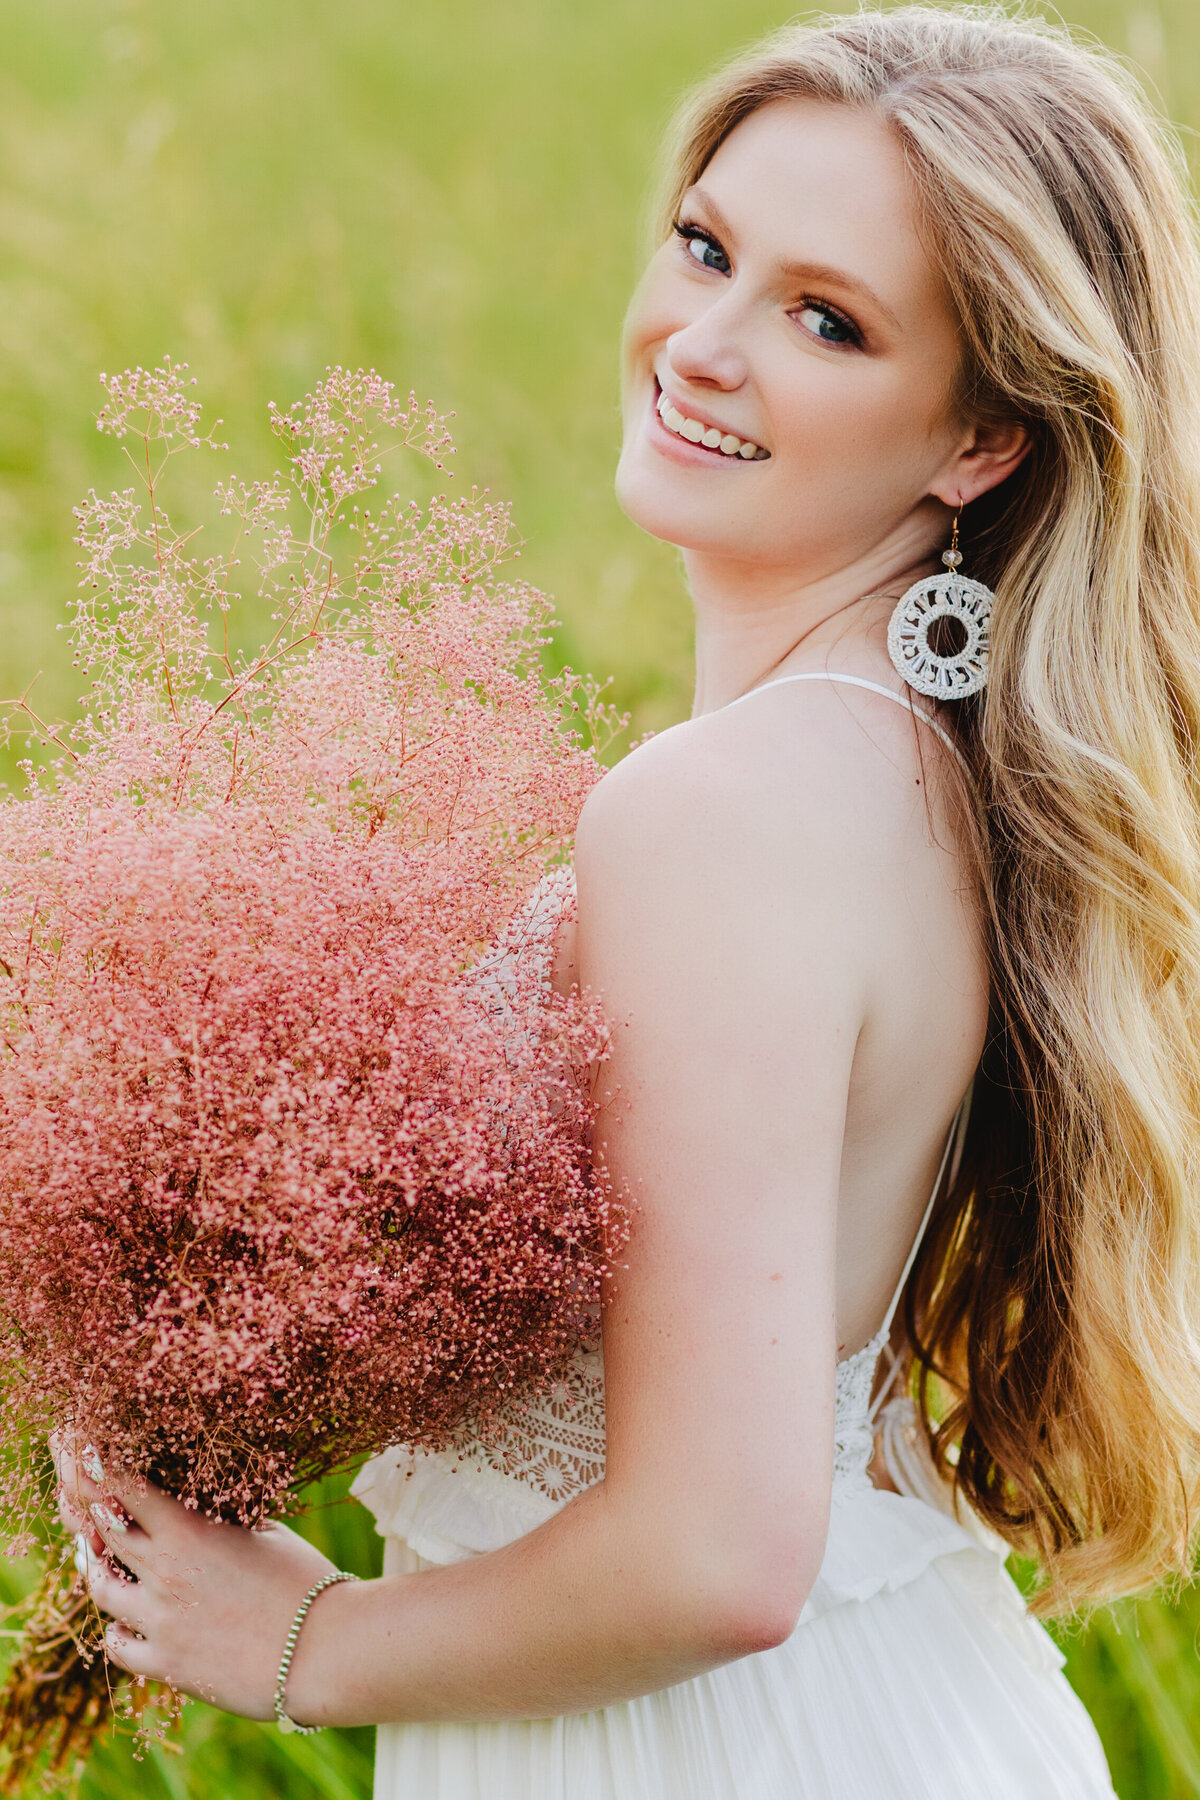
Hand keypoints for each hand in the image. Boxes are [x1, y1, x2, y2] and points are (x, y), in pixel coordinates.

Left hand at [50, 1432, 336, 1718]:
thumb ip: (224, 1520)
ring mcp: (160, 1621)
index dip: (91, 1463)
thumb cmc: (306, 1582)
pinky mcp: (166, 1665)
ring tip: (99, 1558)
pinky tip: (123, 1621)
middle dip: (79, 1504)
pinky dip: (116, 1629)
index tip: (75, 1446)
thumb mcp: (267, 1533)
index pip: (122, 1487)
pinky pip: (118, 1645)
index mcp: (190, 1531)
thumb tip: (207, 1504)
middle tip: (69, 1489)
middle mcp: (165, 1572)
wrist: (325, 1651)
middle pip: (98, 1531)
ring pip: (99, 1589)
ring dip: (96, 1568)